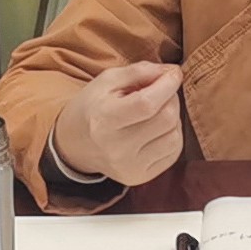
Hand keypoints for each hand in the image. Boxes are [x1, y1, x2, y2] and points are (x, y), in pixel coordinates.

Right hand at [51, 62, 184, 186]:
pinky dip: (172, 135)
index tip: (173, 74)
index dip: (167, 85)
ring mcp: (130, 167)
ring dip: (173, 118)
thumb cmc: (94, 107)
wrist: (75, 144)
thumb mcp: (107, 80)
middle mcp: (117, 148)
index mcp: (104, 120)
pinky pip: (173, 152)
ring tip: (157, 112)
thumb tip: (171, 72)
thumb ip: (140, 71)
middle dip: (171, 98)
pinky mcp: (141, 177)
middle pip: (166, 119)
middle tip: (161, 92)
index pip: (147, 104)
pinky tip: (157, 129)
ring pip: (174, 136)